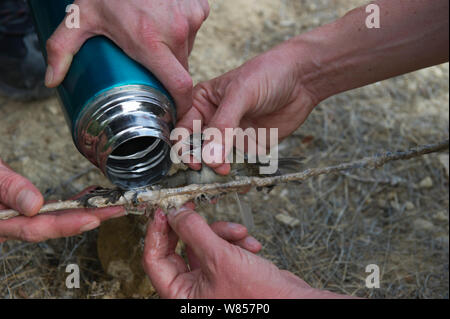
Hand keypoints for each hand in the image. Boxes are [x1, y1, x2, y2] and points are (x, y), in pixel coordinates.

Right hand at [0, 159, 124, 242]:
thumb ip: (6, 188)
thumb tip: (35, 205)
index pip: (35, 228)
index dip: (67, 225)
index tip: (95, 218)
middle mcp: (7, 223)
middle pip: (50, 226)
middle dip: (86, 218)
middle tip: (117, 209)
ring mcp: (14, 217)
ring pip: (51, 220)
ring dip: (81, 213)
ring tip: (109, 205)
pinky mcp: (19, 208)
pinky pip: (46, 211)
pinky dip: (68, 205)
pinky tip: (85, 198)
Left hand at [45, 0, 209, 116]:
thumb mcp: (82, 17)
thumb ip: (63, 49)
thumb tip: (51, 81)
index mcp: (149, 42)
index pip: (179, 86)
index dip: (182, 104)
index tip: (176, 111)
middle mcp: (175, 31)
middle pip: (182, 70)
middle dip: (170, 74)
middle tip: (150, 64)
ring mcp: (191, 18)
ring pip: (188, 50)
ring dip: (174, 52)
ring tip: (154, 37)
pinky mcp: (199, 7)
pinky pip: (194, 30)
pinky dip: (182, 32)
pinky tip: (165, 21)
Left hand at [143, 206, 346, 298]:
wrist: (294, 302)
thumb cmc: (258, 296)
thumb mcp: (219, 257)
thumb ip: (193, 232)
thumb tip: (174, 213)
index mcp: (180, 294)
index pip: (154, 259)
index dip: (157, 232)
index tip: (163, 210)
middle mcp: (193, 289)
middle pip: (180, 248)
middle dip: (195, 228)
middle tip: (192, 208)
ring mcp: (211, 280)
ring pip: (204, 244)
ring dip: (223, 234)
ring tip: (240, 234)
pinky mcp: (228, 272)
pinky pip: (223, 248)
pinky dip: (236, 243)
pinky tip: (252, 247)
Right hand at [176, 40, 319, 173]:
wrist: (302, 79)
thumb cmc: (267, 73)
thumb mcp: (241, 94)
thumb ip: (224, 125)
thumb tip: (210, 157)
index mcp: (201, 103)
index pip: (182, 129)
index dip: (183, 147)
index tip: (194, 160)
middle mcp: (212, 122)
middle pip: (197, 149)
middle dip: (201, 163)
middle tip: (211, 171)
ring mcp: (230, 136)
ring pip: (215, 161)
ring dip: (217, 173)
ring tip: (226, 176)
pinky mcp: (248, 147)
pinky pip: (238, 166)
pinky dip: (238, 176)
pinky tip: (241, 182)